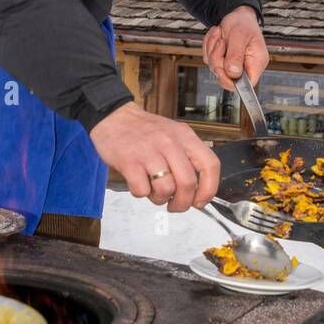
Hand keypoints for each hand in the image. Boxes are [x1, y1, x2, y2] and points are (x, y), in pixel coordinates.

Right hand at [90, 102, 219, 211]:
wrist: (113, 117)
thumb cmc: (144, 131)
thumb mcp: (173, 135)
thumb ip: (187, 158)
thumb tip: (197, 192)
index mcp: (185, 136)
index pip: (210, 165)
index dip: (209, 189)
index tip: (200, 202)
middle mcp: (169, 143)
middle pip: (188, 183)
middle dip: (183, 203)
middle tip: (176, 206)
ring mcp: (149, 152)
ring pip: (166, 189)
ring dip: (161, 199)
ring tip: (154, 192)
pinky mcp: (129, 162)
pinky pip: (142, 190)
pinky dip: (141, 193)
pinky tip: (138, 183)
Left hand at [202, 5, 268, 91]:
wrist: (236, 15)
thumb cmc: (243, 23)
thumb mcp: (239, 36)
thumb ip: (236, 55)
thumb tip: (233, 73)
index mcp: (256, 62)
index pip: (247, 84)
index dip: (232, 82)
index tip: (221, 69)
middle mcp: (245, 67)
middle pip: (226, 77)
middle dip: (218, 59)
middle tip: (221, 42)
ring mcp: (232, 65)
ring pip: (214, 68)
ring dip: (212, 49)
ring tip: (220, 35)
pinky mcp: (221, 61)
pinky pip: (208, 59)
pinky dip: (208, 46)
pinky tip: (217, 36)